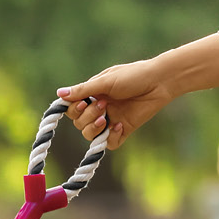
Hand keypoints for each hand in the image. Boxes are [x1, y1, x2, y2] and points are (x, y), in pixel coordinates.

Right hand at [56, 60, 172, 150]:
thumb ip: (83, 90)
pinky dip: (111, 137)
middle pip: (79, 124)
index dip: (73, 110)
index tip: (82, 104)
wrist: (159, 82)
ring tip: (106, 118)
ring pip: (90, 136)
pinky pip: (109, 143)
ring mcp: (110, 121)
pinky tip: (119, 126)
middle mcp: (99, 109)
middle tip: (103, 105)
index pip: (72, 109)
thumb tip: (59, 94)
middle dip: (87, 117)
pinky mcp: (123, 130)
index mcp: (93, 95)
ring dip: (94, 129)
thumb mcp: (106, 81)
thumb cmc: (134, 75)